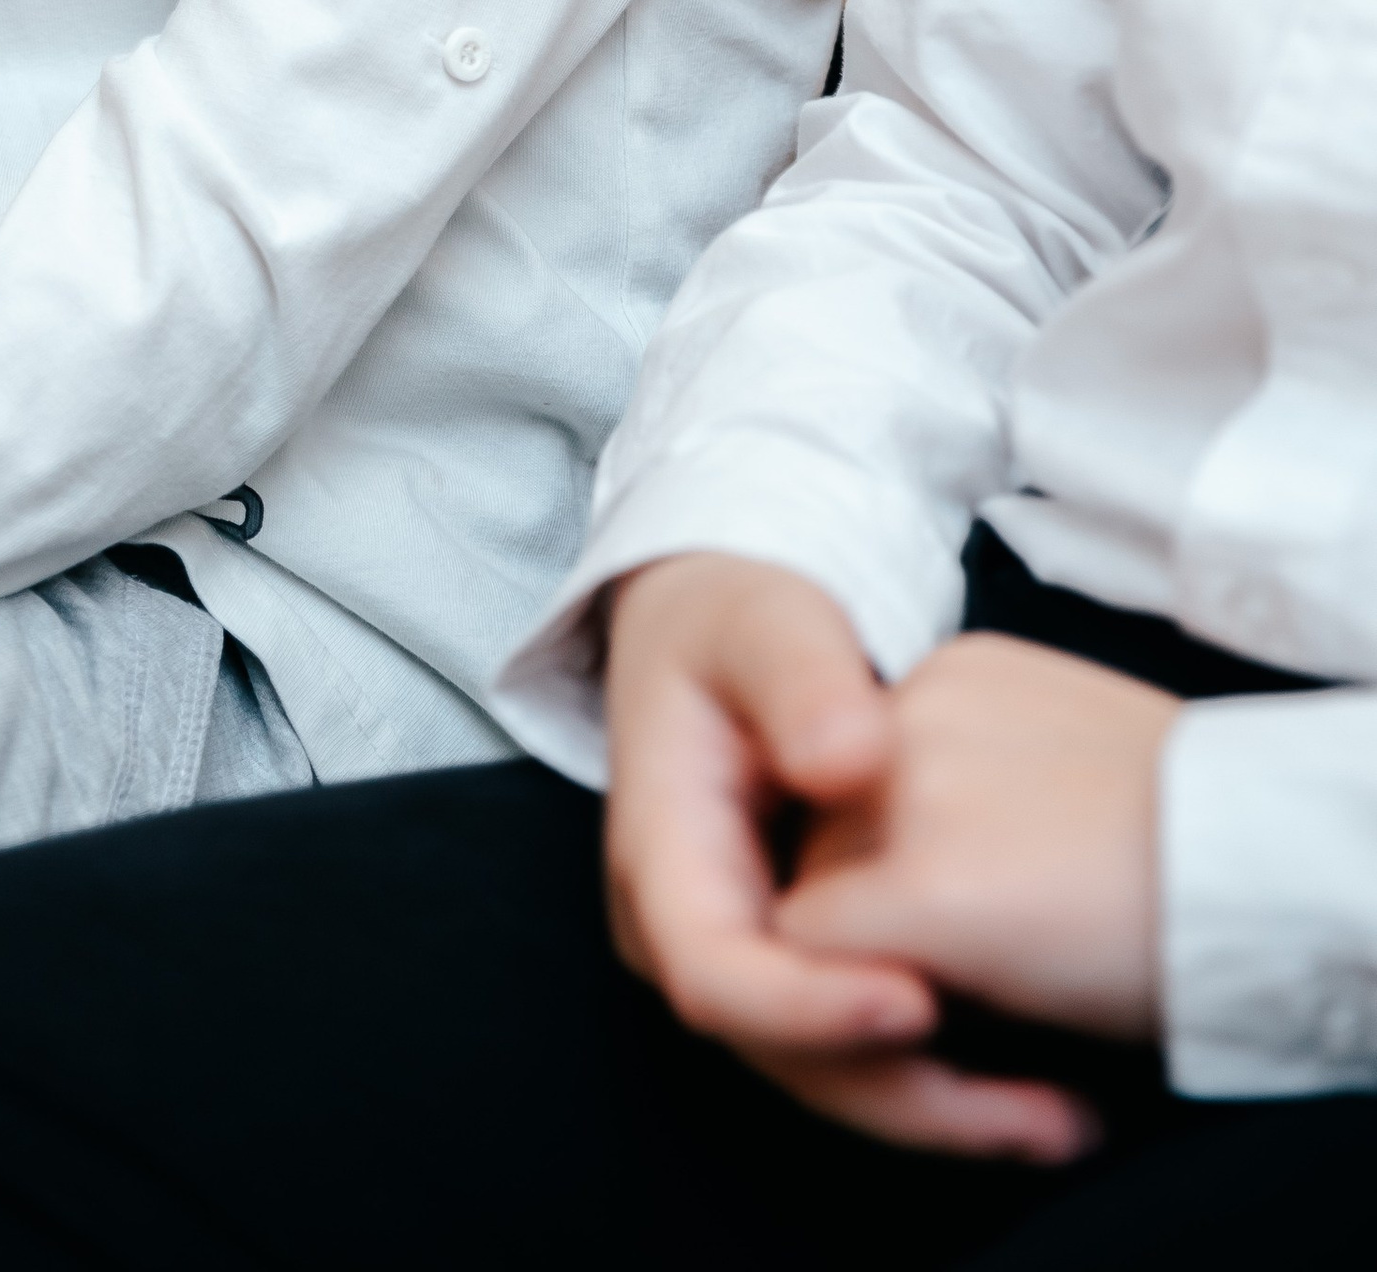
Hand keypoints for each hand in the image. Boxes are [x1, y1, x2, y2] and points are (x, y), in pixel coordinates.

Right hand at [603, 553, 1100, 1162]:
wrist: (716, 626)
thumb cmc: (736, 620)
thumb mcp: (764, 621)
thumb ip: (801, 679)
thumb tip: (846, 764)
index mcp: (663, 850)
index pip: (717, 970)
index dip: (813, 1007)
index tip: (920, 1002)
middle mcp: (689, 930)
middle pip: (785, 1051)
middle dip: (909, 1095)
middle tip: (1043, 1112)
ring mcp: (746, 957)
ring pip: (832, 1071)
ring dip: (946, 1105)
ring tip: (1070, 1114)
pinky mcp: (802, 966)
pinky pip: (865, 1042)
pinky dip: (950, 1070)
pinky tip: (1048, 1084)